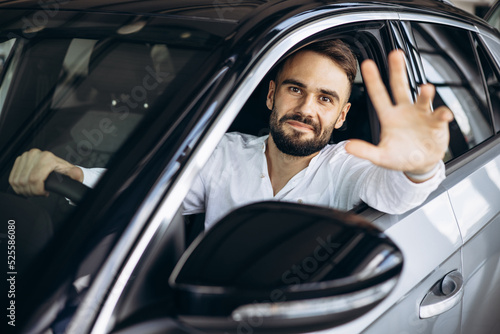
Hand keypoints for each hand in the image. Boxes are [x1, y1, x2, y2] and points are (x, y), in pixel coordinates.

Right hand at [9, 149, 82, 196]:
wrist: (56, 165)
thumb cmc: (62, 170)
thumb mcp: (71, 173)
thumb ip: (75, 174)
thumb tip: (76, 174)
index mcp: (46, 157)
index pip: (35, 179)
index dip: (38, 190)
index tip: (44, 193)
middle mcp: (34, 154)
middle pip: (25, 181)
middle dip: (32, 191)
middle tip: (40, 193)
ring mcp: (25, 157)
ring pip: (17, 181)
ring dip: (25, 190)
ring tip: (35, 190)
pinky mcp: (19, 160)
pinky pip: (12, 178)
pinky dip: (18, 186)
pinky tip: (28, 186)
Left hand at [345, 50, 452, 176]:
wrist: (420, 164)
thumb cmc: (399, 156)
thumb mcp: (381, 156)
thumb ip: (365, 151)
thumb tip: (347, 147)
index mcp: (389, 116)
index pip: (378, 95)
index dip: (373, 80)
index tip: (367, 64)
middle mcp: (405, 111)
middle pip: (400, 87)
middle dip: (398, 71)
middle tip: (396, 54)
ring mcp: (421, 115)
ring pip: (422, 99)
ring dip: (424, 94)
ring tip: (426, 88)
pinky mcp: (436, 124)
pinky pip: (440, 116)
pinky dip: (443, 115)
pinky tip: (444, 115)